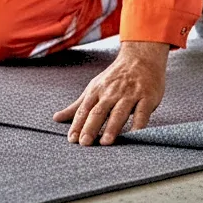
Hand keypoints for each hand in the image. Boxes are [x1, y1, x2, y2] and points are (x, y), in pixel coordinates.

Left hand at [53, 41, 168, 145]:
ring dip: (112, 127)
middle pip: (99, 111)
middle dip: (90, 127)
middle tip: (84, 143)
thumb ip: (76, 106)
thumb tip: (56, 118)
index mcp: (97, 91)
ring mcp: (130, 94)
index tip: (72, 140)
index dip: (77, 125)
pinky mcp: (146, 97)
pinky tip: (134, 135)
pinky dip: (138, 124)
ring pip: (119, 113)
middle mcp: (112, 93)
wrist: (140, 58)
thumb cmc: (114, 78)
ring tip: (105, 142)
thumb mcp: (93, 88)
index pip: (84, 110)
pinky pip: (142, 113)